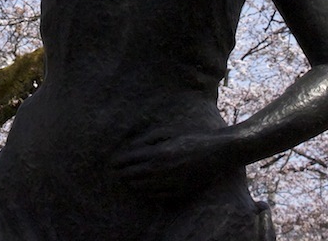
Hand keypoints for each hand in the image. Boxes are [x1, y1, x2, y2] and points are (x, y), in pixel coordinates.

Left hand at [112, 127, 235, 198]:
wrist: (216, 152)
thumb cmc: (191, 137)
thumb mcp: (168, 131)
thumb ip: (148, 139)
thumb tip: (132, 147)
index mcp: (158, 153)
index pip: (131, 161)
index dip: (119, 162)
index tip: (112, 162)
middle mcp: (162, 170)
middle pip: (134, 176)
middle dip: (123, 174)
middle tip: (116, 172)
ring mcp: (170, 183)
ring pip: (144, 188)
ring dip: (133, 184)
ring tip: (127, 180)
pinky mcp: (179, 192)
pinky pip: (158, 196)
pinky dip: (148, 193)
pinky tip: (144, 189)